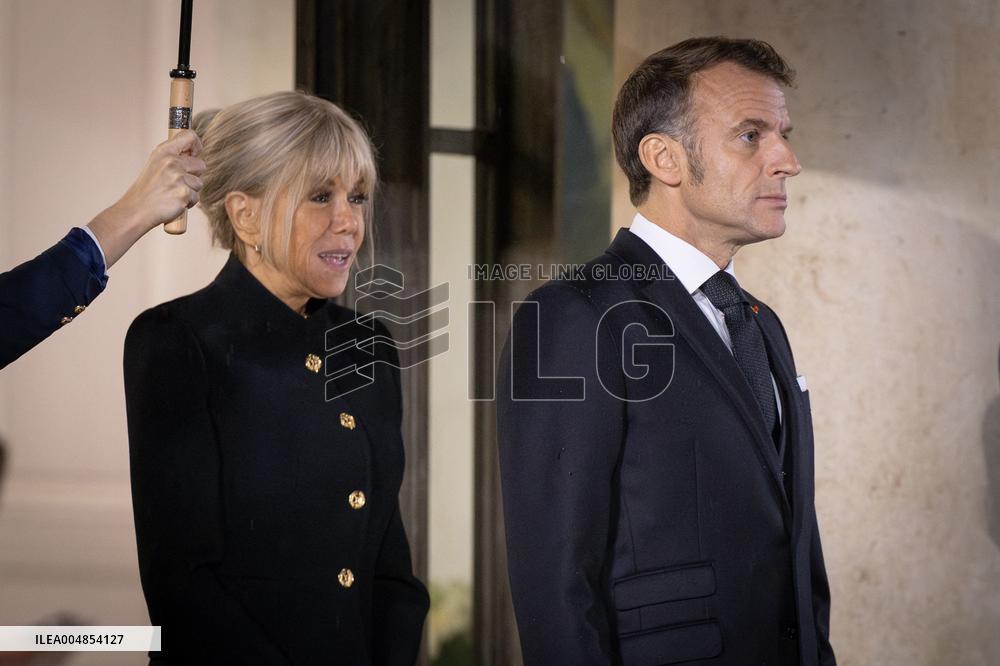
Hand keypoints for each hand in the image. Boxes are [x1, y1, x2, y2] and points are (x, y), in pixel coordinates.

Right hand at [86, 131, 206, 268]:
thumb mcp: (155, 165)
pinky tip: (173, 202)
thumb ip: (173, 156)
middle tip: (177, 183)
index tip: (195, 152)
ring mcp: (178, 177)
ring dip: (190, 190)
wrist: (136, 210)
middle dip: (194, 175)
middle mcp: (171, 162)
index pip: (189, 136)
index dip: (196, 144)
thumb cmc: (147, 191)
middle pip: (201, 164)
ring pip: (199, 183)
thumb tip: (194, 152)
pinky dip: (188, 202)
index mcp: (164, 152)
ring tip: (172, 194)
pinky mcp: (184, 193)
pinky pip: (196, 197)